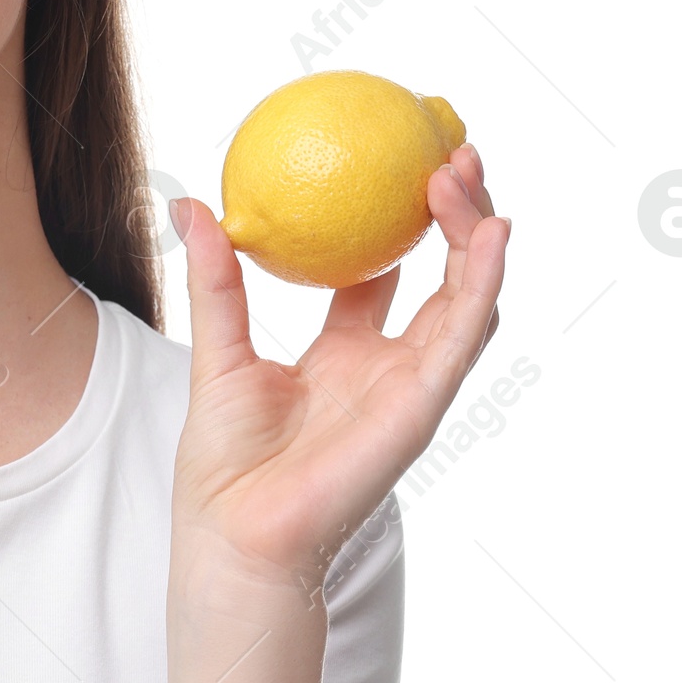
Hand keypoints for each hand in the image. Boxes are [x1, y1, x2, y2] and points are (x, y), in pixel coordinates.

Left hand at [168, 143, 509, 586]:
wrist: (237, 532)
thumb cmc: (224, 464)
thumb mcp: (218, 353)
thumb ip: (216, 282)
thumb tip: (193, 205)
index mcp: (342, 355)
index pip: (382, 278)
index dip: (393, 225)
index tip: (392, 166)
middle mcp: (387, 367)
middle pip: (440, 277)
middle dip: (451, 215)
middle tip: (445, 151)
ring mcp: (412, 385)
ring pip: (467, 297)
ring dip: (474, 233)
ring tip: (463, 170)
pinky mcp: (424, 403)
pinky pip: (464, 334)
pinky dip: (483, 280)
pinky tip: (490, 232)